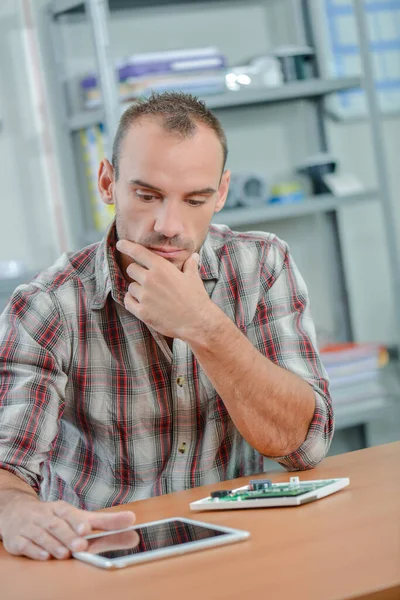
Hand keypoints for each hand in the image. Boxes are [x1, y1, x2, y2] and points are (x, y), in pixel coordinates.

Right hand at [0, 495, 135, 560]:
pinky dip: (34, 550)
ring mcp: (31, 527)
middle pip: (58, 525)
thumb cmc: (54, 517)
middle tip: (81, 546)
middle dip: (69, 535)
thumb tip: (132, 523)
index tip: (87, 528)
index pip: (71, 514)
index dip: (78, 521)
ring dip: (54, 544)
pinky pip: (25, 544)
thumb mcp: (78, 517)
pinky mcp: (17, 539)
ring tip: (65, 554)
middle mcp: (46, 516)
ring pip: (42, 535)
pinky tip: (44, 556)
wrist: (17, 512)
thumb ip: (105, 523)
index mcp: (62, 509)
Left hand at [116, 240, 214, 339]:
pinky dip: (132, 301)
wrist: (197, 322)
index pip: (138, 252)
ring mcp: (145, 296)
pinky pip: (128, 301)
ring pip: (130, 287)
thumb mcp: (194, 278)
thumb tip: (194, 256)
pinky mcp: (142, 312)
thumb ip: (190, 265)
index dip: (127, 246)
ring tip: (151, 295)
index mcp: (161, 268)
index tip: (120, 244)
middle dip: (137, 272)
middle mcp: (150, 280)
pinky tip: (142, 303)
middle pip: (131, 269)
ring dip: (137, 289)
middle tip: (147, 279)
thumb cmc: (196, 298)